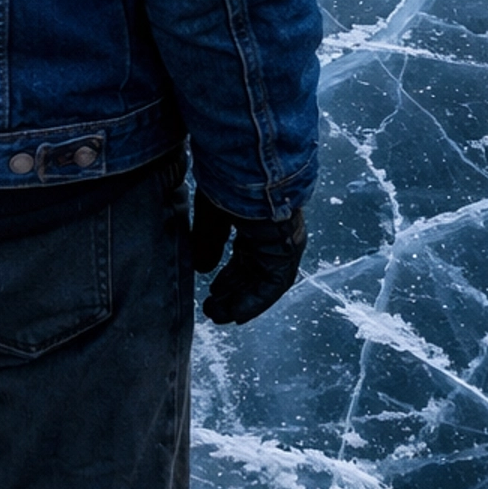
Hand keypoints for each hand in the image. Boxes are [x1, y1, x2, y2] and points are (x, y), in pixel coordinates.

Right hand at [191, 193, 307, 323]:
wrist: (251, 172)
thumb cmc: (229, 182)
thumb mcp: (212, 214)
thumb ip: (207, 241)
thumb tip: (201, 268)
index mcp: (255, 220)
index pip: (245, 254)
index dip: (229, 275)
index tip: (214, 290)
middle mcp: (271, 234)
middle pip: (252, 271)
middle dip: (232, 291)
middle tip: (213, 308)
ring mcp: (281, 244)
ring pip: (261, 281)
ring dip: (241, 301)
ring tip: (220, 316)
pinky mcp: (286, 254)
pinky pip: (272, 286)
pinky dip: (255, 302)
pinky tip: (237, 314)